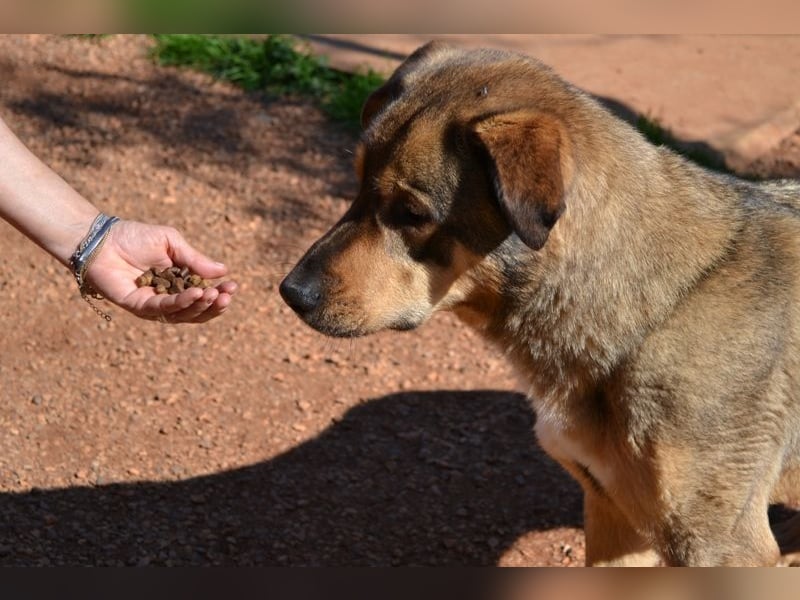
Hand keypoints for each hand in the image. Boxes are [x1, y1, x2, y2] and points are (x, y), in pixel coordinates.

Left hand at [85, 220, 236, 322]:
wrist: (101, 239)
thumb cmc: (134, 237)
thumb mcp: (172, 243)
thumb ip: (195, 260)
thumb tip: (224, 271)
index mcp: (178, 283)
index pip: (204, 295)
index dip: (219, 294)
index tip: (233, 286)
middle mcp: (168, 298)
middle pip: (196, 310)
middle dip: (214, 305)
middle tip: (227, 296)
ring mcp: (153, 305)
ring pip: (182, 314)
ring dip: (200, 306)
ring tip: (213, 295)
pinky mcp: (138, 306)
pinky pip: (163, 309)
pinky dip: (181, 303)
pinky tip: (195, 294)